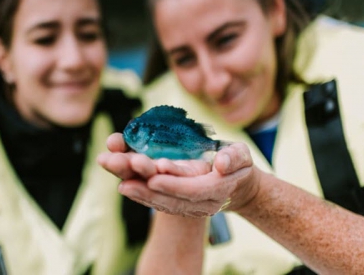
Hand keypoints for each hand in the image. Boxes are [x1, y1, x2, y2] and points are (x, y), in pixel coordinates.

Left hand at [97, 133, 259, 216]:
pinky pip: (160, 201)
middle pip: (172, 199)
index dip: (174, 184)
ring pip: (163, 202)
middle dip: (147, 192)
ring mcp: (190, 205)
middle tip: (124, 183)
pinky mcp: (180, 203)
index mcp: (217, 189)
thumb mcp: (243, 157)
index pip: (193, 189)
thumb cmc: (239, 167)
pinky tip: (125, 186)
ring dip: (140, 194)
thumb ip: (235, 158)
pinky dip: (142, 195)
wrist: (238, 188)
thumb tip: (221, 163)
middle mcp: (201, 202)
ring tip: (121, 185)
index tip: (154, 177)